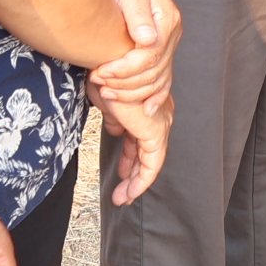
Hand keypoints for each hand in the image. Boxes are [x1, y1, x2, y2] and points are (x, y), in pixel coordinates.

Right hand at [90, 78, 169, 205]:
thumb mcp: (107, 101)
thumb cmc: (106, 76)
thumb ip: (114, 117)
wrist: (109, 66)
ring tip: (121, 199)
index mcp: (147, 105)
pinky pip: (152, 164)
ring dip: (136, 183)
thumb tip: (116, 130)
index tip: (121, 174)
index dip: (130, 157)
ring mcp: (159, 123)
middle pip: (146, 151)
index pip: (140, 138)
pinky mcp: (156, 131)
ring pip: (151, 161)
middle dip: (133, 173)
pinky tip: (130, 193)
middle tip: (121, 192)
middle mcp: (157, 114)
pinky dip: (142, 181)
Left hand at [91, 0, 179, 115]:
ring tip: (107, 93)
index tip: (101, 71)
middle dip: (124, 84)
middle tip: (99, 82)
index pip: (149, 57)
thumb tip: (146, 39)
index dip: (124, 70)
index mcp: (166, 21)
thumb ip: (138, 15)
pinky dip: (157, 95)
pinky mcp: (161, 48)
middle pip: (154, 73)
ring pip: (158, 80)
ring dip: (133, 92)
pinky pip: (164, 78)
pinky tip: (148, 109)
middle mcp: (172, 35)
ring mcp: (169, 43)